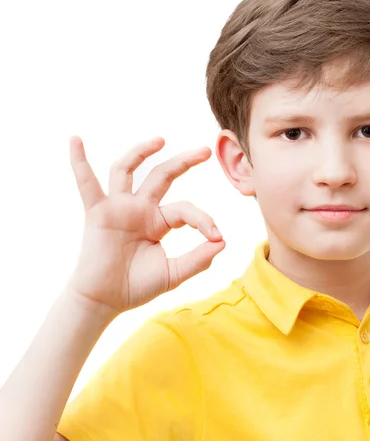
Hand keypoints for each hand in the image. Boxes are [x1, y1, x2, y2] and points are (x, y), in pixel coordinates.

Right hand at [66, 136, 224, 315]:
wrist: (106, 301)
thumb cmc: (137, 286)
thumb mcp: (175, 272)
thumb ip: (199, 258)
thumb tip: (223, 241)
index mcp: (158, 221)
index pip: (185, 209)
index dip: (204, 220)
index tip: (216, 236)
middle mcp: (139, 209)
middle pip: (162, 176)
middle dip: (183, 162)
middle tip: (205, 150)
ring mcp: (118, 208)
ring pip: (128, 170)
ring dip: (141, 152)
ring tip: (161, 139)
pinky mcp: (97, 213)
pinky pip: (86, 184)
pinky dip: (79, 162)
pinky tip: (75, 140)